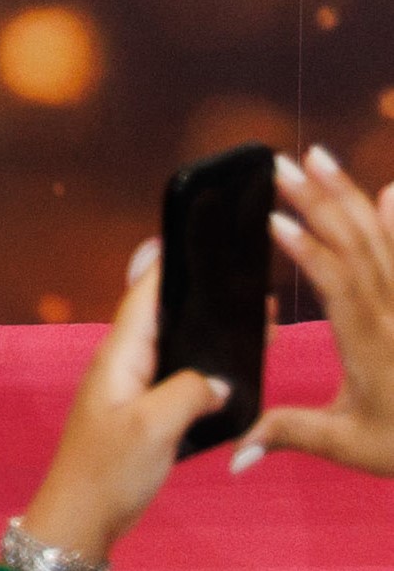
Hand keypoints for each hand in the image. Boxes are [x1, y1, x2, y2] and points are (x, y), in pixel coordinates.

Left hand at [18, 239, 231, 561]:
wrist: (80, 516)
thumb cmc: (108, 470)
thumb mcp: (153, 427)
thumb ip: (189, 393)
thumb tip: (219, 378)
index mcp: (118, 356)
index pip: (143, 297)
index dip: (164, 267)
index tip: (187, 237)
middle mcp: (121, 364)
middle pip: (159, 318)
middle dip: (192, 297)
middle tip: (235, 281)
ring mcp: (128, 388)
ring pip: (169, 348)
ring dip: (199, 333)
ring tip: (242, 320)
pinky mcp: (139, 412)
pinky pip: (172, 377)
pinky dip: (198, 368)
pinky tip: (223, 372)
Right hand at [250, 145, 393, 471]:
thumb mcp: (348, 444)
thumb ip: (287, 434)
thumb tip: (233, 453)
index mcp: (371, 347)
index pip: (340, 287)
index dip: (308, 251)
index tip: (273, 219)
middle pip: (358, 248)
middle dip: (320, 201)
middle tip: (283, 163)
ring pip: (383, 241)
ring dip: (350, 196)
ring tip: (320, 157)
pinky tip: (388, 191)